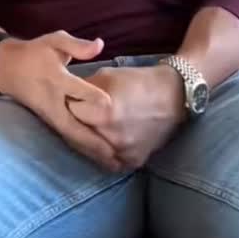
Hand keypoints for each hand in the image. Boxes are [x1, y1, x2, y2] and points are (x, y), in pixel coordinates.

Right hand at [0, 31, 123, 171]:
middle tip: (115, 154)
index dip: (91, 96)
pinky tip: (97, 158)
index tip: (110, 105)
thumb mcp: (54, 41)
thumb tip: (100, 44)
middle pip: (72, 124)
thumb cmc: (35, 52)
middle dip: (93, 140)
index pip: (74, 88)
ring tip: (112, 164)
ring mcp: (48, 114)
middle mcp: (52, 100)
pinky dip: (81, 148)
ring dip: (89, 150)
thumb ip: (77, 45)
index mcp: (55, 78)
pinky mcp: (48, 121)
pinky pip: (66, 137)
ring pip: (70, 136)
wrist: (6, 66)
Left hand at [69, 66, 186, 168]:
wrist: (173, 96)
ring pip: (89, 152)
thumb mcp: (106, 76)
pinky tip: (99, 141)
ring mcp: (122, 152)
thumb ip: (83, 89)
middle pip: (75, 136)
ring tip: (84, 127)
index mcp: (102, 111)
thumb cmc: (137, 81)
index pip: (68, 112)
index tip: (65, 100)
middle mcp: (110, 136)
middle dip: (70, 125)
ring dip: (83, 141)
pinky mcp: (132, 162)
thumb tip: (65, 95)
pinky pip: (108, 162)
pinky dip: (101, 153)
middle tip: (69, 116)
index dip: (66, 104)